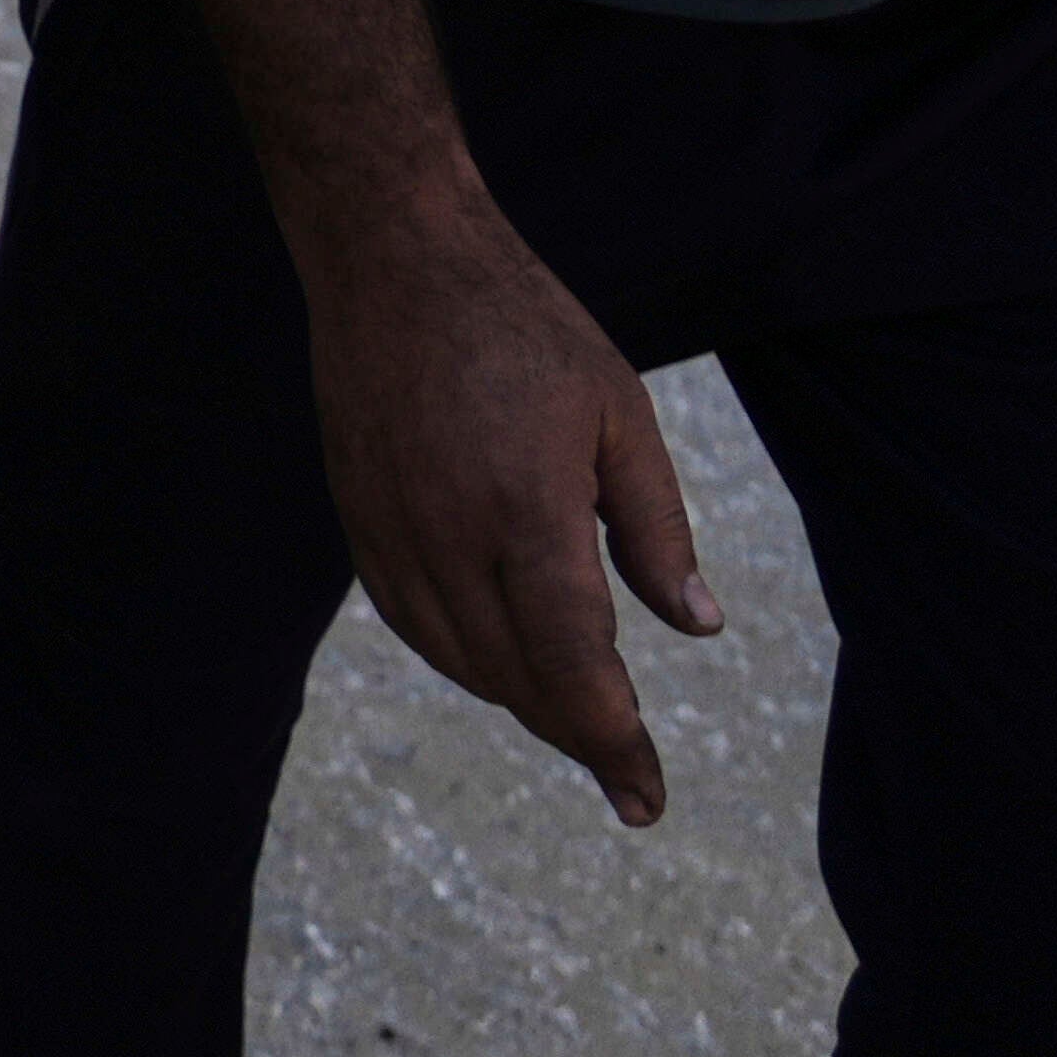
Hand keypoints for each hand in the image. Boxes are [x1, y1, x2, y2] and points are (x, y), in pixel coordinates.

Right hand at [297, 186, 715, 822]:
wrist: (391, 257)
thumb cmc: (522, 327)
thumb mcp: (622, 414)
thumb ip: (659, 528)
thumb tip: (697, 628)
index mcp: (526, 512)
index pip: (575, 666)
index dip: (615, 742)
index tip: (646, 800)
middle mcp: (449, 536)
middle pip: (518, 680)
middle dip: (579, 737)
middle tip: (628, 780)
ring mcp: (392, 529)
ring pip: (461, 661)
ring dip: (523, 703)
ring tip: (578, 723)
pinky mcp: (359, 516)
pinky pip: (411, 621)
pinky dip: (463, 660)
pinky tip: (500, 663)